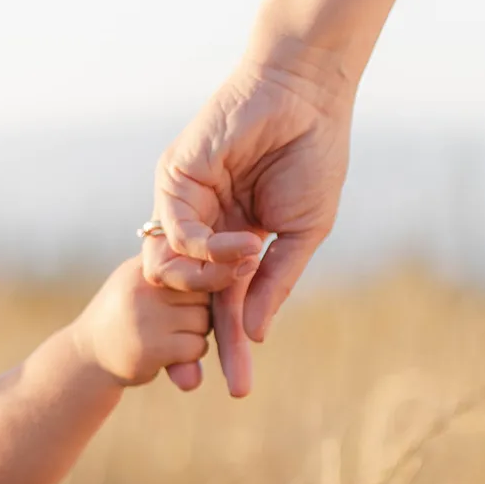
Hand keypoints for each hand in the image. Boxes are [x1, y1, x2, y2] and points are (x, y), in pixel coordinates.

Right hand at [75, 259, 211, 387]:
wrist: (87, 356)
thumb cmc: (122, 314)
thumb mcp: (138, 280)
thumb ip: (170, 269)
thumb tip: (227, 258)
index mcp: (144, 266)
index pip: (193, 260)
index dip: (208, 271)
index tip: (215, 280)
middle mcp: (145, 286)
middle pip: (205, 291)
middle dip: (201, 308)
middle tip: (176, 319)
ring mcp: (147, 316)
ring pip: (204, 320)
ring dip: (197, 332)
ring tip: (168, 335)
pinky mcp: (152, 347)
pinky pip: (197, 346)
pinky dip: (191, 354)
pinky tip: (167, 354)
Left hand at [144, 60, 351, 396]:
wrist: (309, 94)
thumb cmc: (314, 156)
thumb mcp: (303, 233)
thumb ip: (274, 282)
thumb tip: (254, 333)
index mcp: (234, 241)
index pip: (222, 304)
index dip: (226, 346)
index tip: (234, 388)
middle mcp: (204, 225)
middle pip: (187, 297)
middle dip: (192, 341)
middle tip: (195, 380)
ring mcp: (185, 202)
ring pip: (170, 270)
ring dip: (204, 287)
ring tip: (241, 276)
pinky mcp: (175, 177)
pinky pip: (175, 231)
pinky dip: (204, 249)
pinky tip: (241, 246)